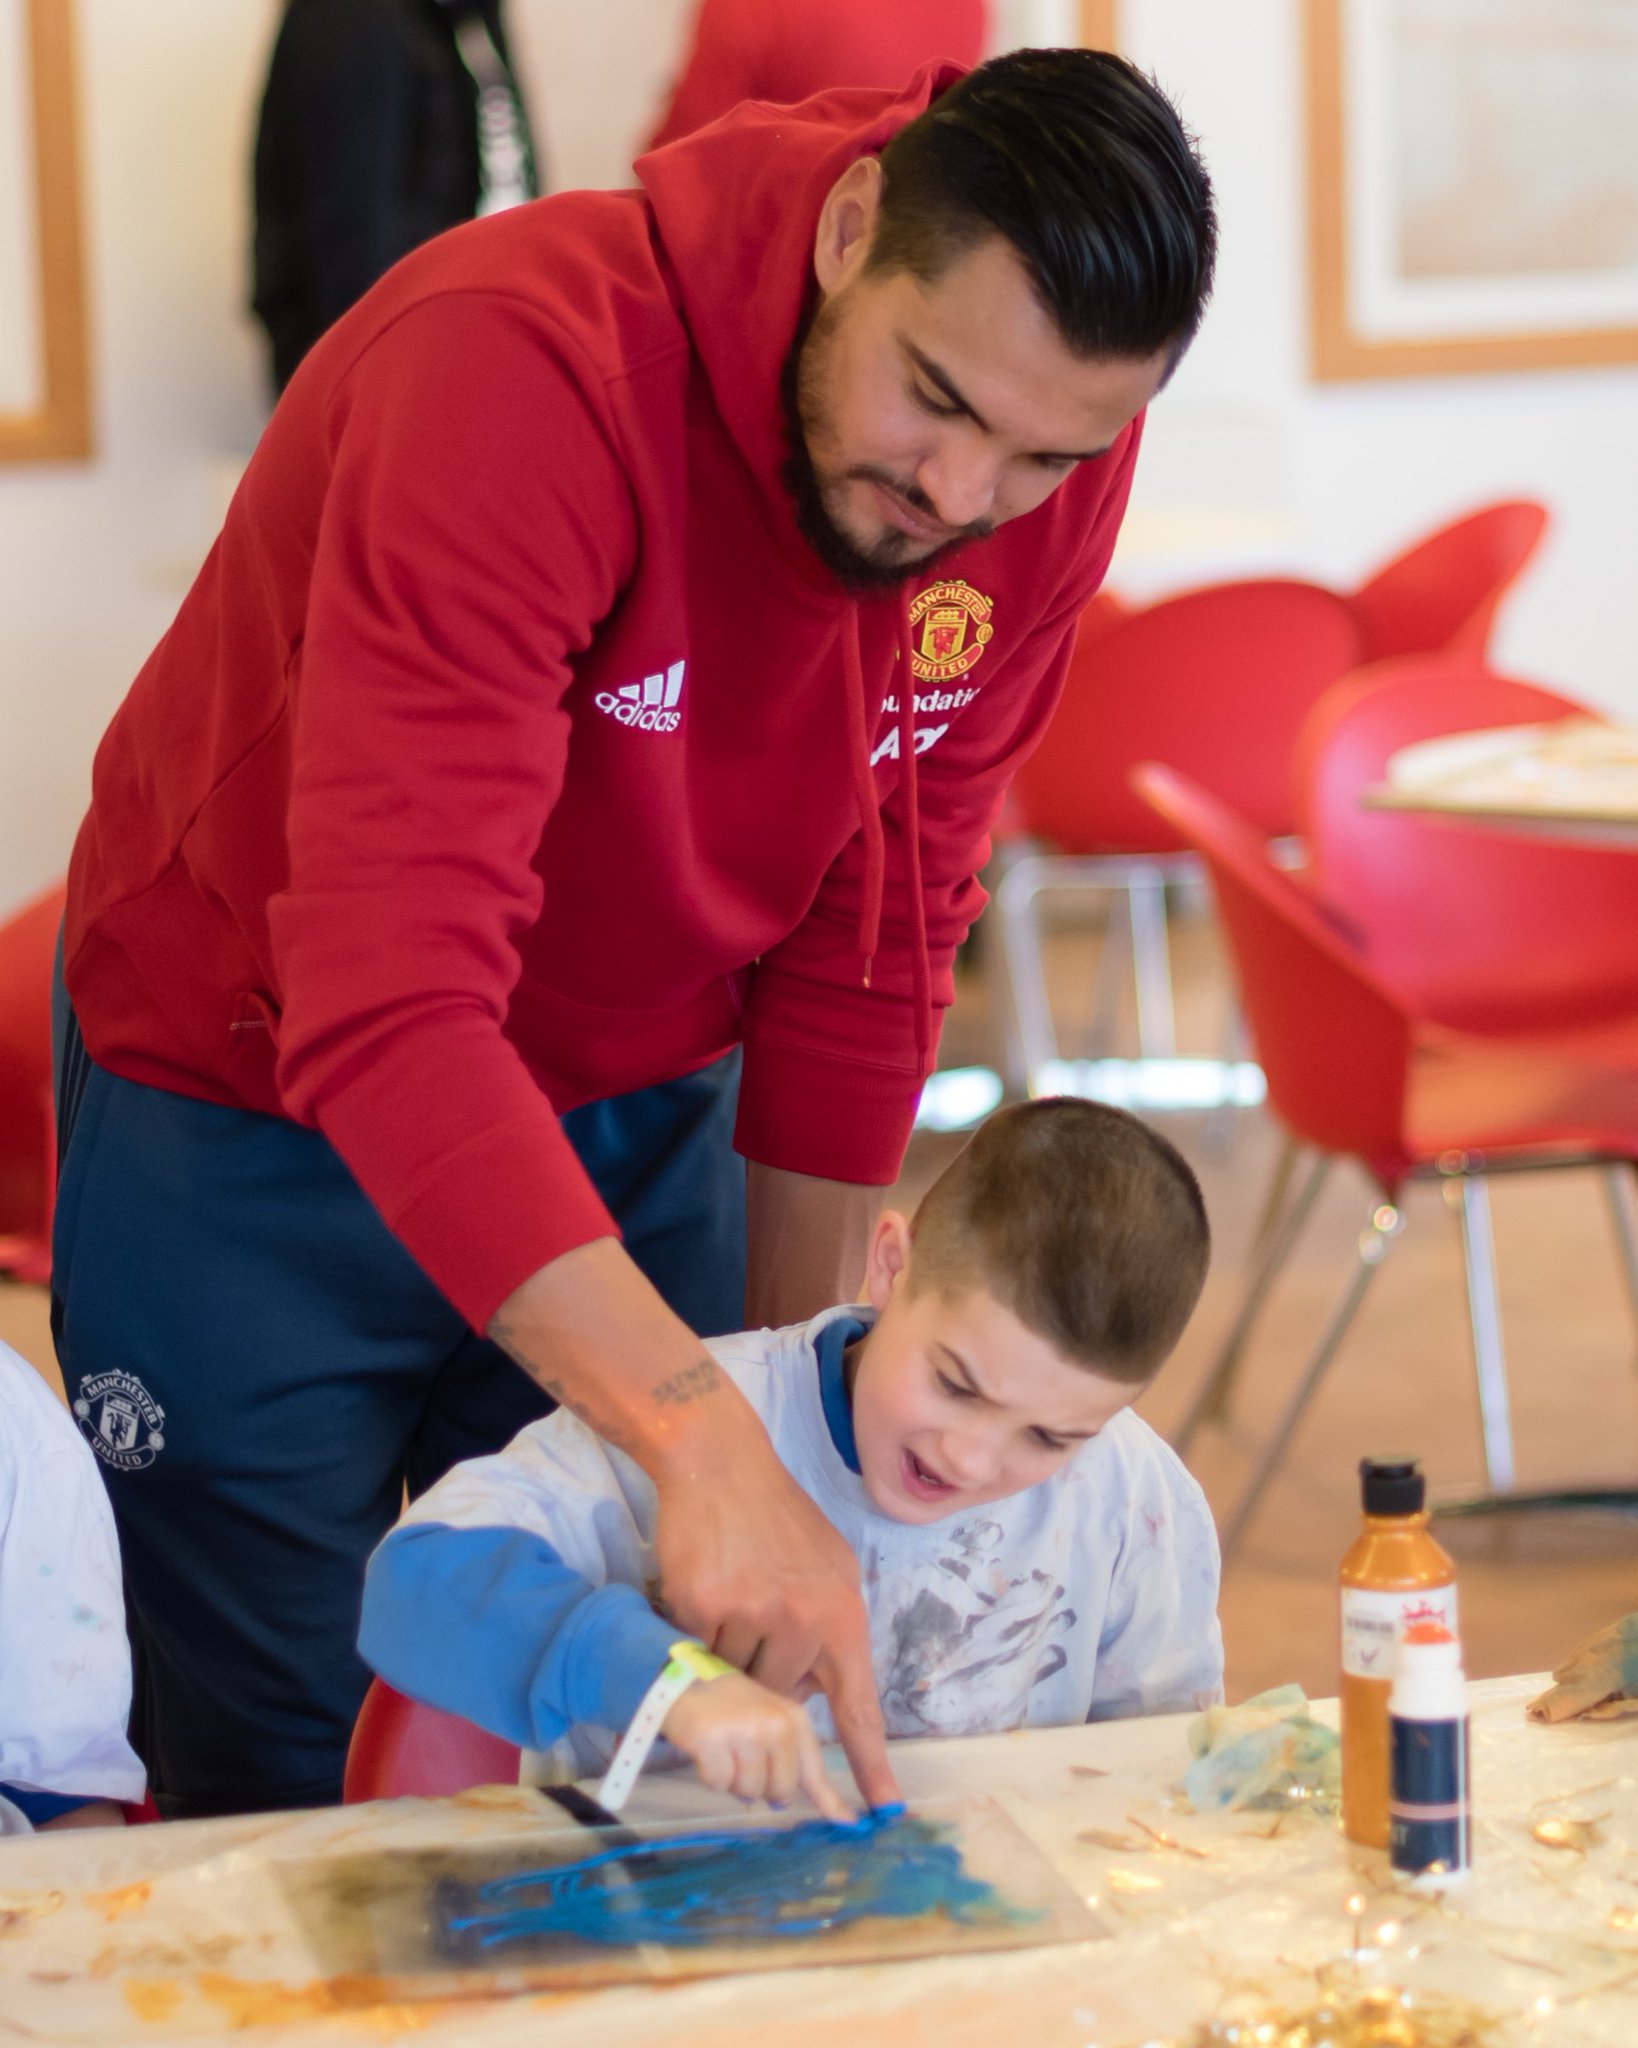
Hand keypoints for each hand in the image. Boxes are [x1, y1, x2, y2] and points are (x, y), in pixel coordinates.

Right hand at [652, 1421, 900, 1812]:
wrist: (719, 1461)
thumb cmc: (774, 1515)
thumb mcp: (826, 1567)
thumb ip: (828, 1629)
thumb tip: (817, 1690)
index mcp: (842, 1612)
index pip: (859, 1705)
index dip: (870, 1763)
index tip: (882, 1811)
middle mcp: (804, 1619)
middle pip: (779, 1695)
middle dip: (764, 1670)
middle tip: (756, 1612)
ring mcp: (753, 1613)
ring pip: (736, 1678)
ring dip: (728, 1650)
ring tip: (733, 1591)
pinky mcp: (704, 1606)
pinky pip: (698, 1650)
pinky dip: (696, 1629)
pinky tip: (706, 1584)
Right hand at [662, 1670, 847, 1817]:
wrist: (683, 1678)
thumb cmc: (730, 1706)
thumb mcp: (769, 1721)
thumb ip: (793, 1761)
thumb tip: (832, 1813)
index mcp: (793, 1719)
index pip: (814, 1771)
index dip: (830, 1802)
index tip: (849, 1825)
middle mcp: (774, 1724)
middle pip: (780, 1792)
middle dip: (761, 1788)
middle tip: (742, 1759)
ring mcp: (744, 1732)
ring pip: (748, 1792)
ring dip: (732, 1780)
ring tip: (723, 1749)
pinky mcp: (713, 1740)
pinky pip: (718, 1784)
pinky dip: (710, 1775)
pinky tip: (705, 1750)